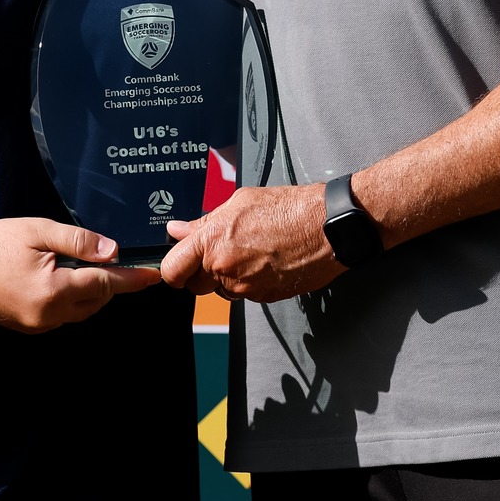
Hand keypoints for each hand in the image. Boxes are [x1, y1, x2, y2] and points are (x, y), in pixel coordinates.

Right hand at [0, 218, 160, 333]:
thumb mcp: (40, 231)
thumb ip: (79, 241)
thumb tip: (113, 252)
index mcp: (53, 291)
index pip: (104, 285)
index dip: (131, 279)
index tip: (153, 276)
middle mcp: (48, 316)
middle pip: (96, 301)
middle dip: (108, 282)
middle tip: (113, 259)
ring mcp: (37, 326)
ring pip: (81, 312)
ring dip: (91, 292)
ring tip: (88, 267)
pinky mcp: (29, 328)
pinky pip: (63, 317)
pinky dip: (73, 301)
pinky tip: (65, 280)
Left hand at [159, 185, 342, 302]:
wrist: (328, 228)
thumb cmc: (289, 209)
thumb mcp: (240, 202)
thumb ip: (204, 221)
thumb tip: (178, 230)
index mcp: (213, 241)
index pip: (172, 269)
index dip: (172, 269)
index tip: (177, 265)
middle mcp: (225, 268)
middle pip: (194, 285)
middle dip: (202, 272)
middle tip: (220, 252)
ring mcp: (245, 288)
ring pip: (222, 290)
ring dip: (228, 277)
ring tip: (251, 251)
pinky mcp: (264, 298)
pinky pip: (246, 293)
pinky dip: (251, 281)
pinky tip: (266, 260)